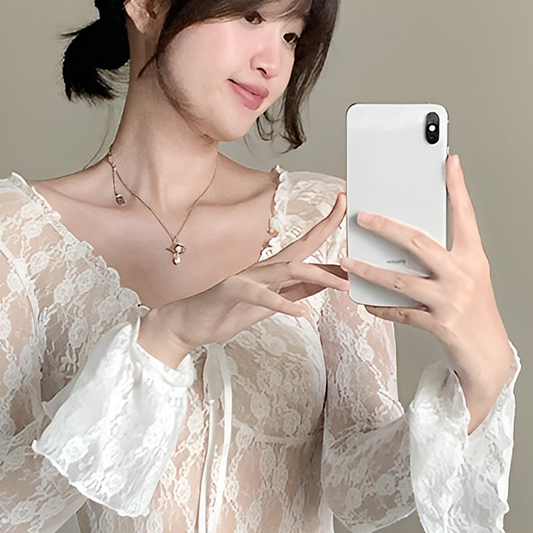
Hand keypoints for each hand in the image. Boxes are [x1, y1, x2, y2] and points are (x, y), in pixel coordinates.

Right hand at [141, 191, 349, 361]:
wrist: (185, 324)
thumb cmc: (224, 312)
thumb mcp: (269, 304)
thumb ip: (295, 291)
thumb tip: (324, 282)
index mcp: (271, 270)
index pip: (305, 246)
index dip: (326, 227)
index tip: (345, 208)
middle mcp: (261, 268)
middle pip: (300, 246)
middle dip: (325, 227)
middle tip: (346, 209)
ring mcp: (246, 278)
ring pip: (287, 270)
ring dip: (318, 275)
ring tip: (343, 286)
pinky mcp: (231, 293)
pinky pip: (260, 296)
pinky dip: (282, 303)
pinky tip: (300, 312)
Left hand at [339, 155, 514, 427]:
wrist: (488, 356)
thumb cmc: (475, 311)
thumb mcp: (468, 277)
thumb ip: (444, 257)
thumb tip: (407, 237)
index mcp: (473, 257)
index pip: (463, 216)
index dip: (456, 188)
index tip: (449, 161)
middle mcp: (463, 275)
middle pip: (419, 243)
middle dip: (386, 228)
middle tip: (363, 216)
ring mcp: (451, 300)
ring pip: (400, 280)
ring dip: (369, 270)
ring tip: (348, 262)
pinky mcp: (438, 324)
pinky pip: (400, 312)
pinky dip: (381, 306)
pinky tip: (365, 301)